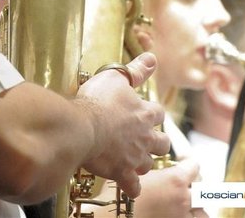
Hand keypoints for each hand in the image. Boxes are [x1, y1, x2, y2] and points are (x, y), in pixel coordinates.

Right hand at [77, 52, 169, 198]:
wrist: (83, 126)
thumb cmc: (97, 99)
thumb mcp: (115, 77)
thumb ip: (135, 69)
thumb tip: (152, 57)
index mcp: (145, 113)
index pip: (158, 113)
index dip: (152, 112)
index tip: (145, 112)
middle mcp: (145, 137)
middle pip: (161, 143)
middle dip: (157, 142)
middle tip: (147, 140)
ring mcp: (135, 156)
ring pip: (148, 164)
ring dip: (143, 162)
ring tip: (135, 160)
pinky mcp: (122, 172)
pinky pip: (133, 186)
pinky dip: (131, 186)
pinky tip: (127, 185)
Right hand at [84, 158, 205, 217]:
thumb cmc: (118, 195)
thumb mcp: (132, 174)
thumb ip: (147, 169)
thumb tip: (146, 163)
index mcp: (175, 180)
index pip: (193, 166)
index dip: (187, 162)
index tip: (182, 161)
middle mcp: (184, 198)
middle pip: (201, 188)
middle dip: (193, 184)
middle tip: (183, 183)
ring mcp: (183, 216)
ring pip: (202, 212)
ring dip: (197, 207)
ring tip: (187, 205)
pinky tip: (181, 215)